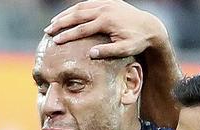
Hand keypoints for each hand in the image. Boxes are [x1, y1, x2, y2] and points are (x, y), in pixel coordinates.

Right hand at [44, 0, 168, 58]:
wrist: (151, 27)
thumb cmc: (138, 42)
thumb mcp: (125, 50)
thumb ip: (108, 51)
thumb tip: (90, 54)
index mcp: (107, 21)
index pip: (82, 29)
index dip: (67, 35)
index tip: (55, 41)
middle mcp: (105, 9)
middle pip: (77, 15)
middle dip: (61, 22)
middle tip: (48, 30)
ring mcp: (107, 3)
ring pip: (81, 6)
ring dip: (66, 14)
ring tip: (54, 22)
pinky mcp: (109, 2)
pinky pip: (89, 3)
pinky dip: (77, 8)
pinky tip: (69, 15)